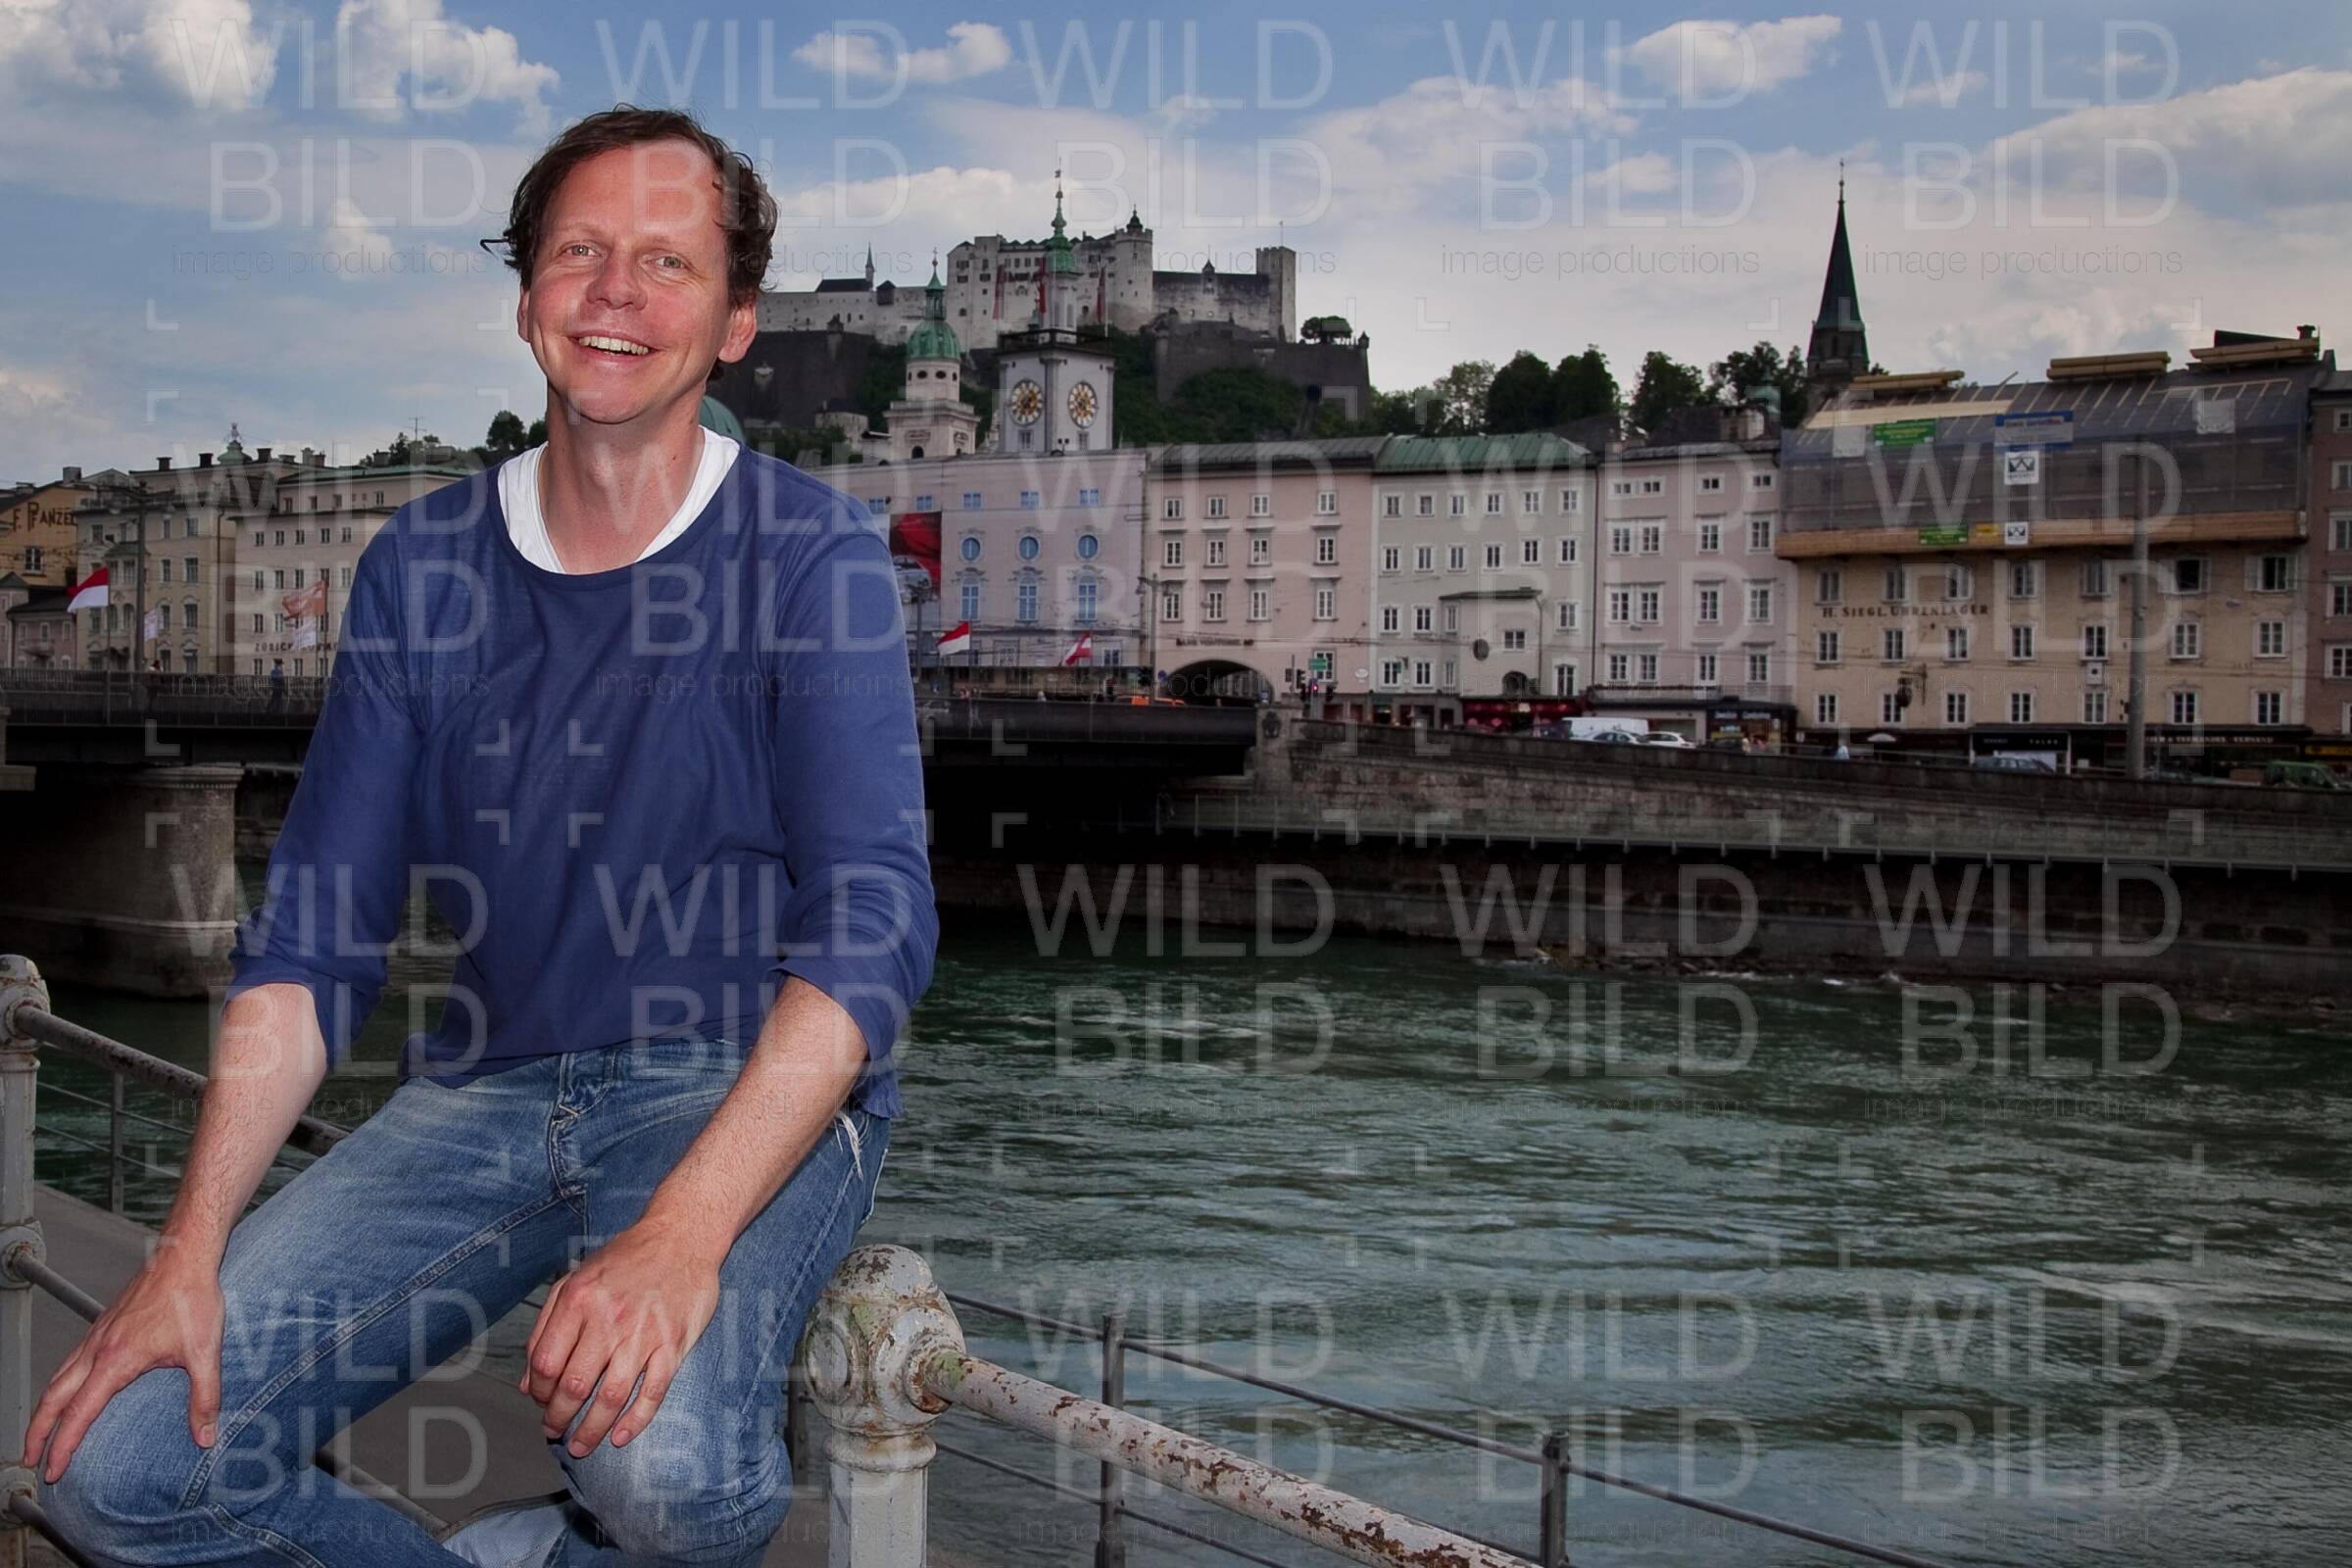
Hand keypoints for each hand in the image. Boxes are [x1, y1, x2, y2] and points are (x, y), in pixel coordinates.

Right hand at [20, 1246, 223, 1482]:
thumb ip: (205, 1398)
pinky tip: (67, 1387)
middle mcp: (98, 1349)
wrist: (183, 1255)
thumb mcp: (204, 1352)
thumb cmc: (192, 1297)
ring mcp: (97, 1335)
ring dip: (44, 1408)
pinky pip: (70, 1360)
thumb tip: (205, 1438)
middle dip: (37, 1432)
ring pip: (57, 1377)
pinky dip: (58, 1382)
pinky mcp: (104, 1324)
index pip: (78, 1414)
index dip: (62, 1447)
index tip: (51, 1471)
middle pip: (53, 1398)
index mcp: (115, 1361)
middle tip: (30, 1458)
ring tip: (39, 1430)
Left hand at [520, 1221, 721, 1457]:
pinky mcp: (673, 1343)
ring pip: (611, 1396)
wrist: (681, 1237)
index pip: (545, 1362)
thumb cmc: (625, 1259)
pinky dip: (635, 1420)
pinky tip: (619, 1437)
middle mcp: (609, 1318)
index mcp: (579, 1300)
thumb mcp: (575, 1279)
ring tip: (581, 1446)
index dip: (536, 1390)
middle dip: (558, 1418)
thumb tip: (527, 1380)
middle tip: (554, 1431)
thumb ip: (546, 1326)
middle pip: (574, 1385)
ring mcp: (644, 1334)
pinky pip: (653, 1392)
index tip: (539, 1401)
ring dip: (591, 1429)